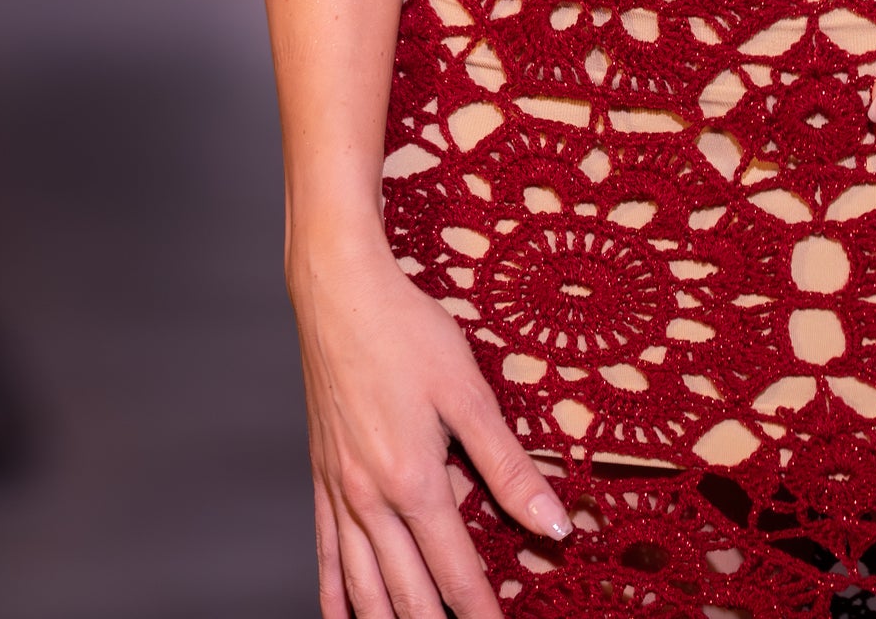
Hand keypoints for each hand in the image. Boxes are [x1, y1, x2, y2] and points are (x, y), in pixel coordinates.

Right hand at [291, 227, 571, 618]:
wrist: (337, 290)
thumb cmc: (405, 330)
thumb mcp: (467, 392)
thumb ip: (508, 466)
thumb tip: (553, 524)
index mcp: (414, 481)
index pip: (455, 573)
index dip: (481, 614)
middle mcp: (372, 498)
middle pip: (408, 593)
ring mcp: (341, 491)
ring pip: (363, 586)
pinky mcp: (323, 477)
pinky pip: (325, 553)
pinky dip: (336, 596)